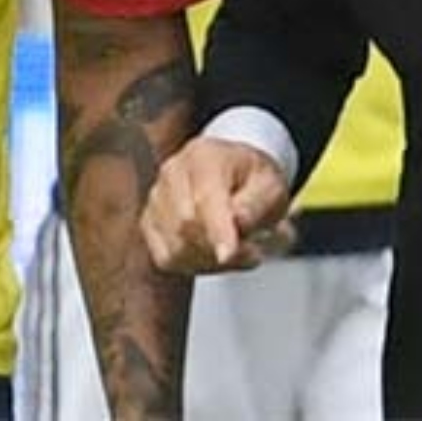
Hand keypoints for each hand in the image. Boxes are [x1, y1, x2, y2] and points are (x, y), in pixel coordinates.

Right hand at [140, 137, 292, 274]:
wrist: (237, 179)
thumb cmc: (253, 181)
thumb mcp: (272, 186)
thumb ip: (257, 203)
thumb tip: (239, 220)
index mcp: (204, 156)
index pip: (206, 197)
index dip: (218, 229)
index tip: (228, 254)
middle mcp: (173, 173)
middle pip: (187, 226)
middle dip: (221, 249)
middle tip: (253, 250)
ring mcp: (156, 197)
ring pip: (176, 248)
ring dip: (212, 261)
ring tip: (235, 250)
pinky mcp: (149, 223)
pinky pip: (166, 259)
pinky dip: (194, 265)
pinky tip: (213, 254)